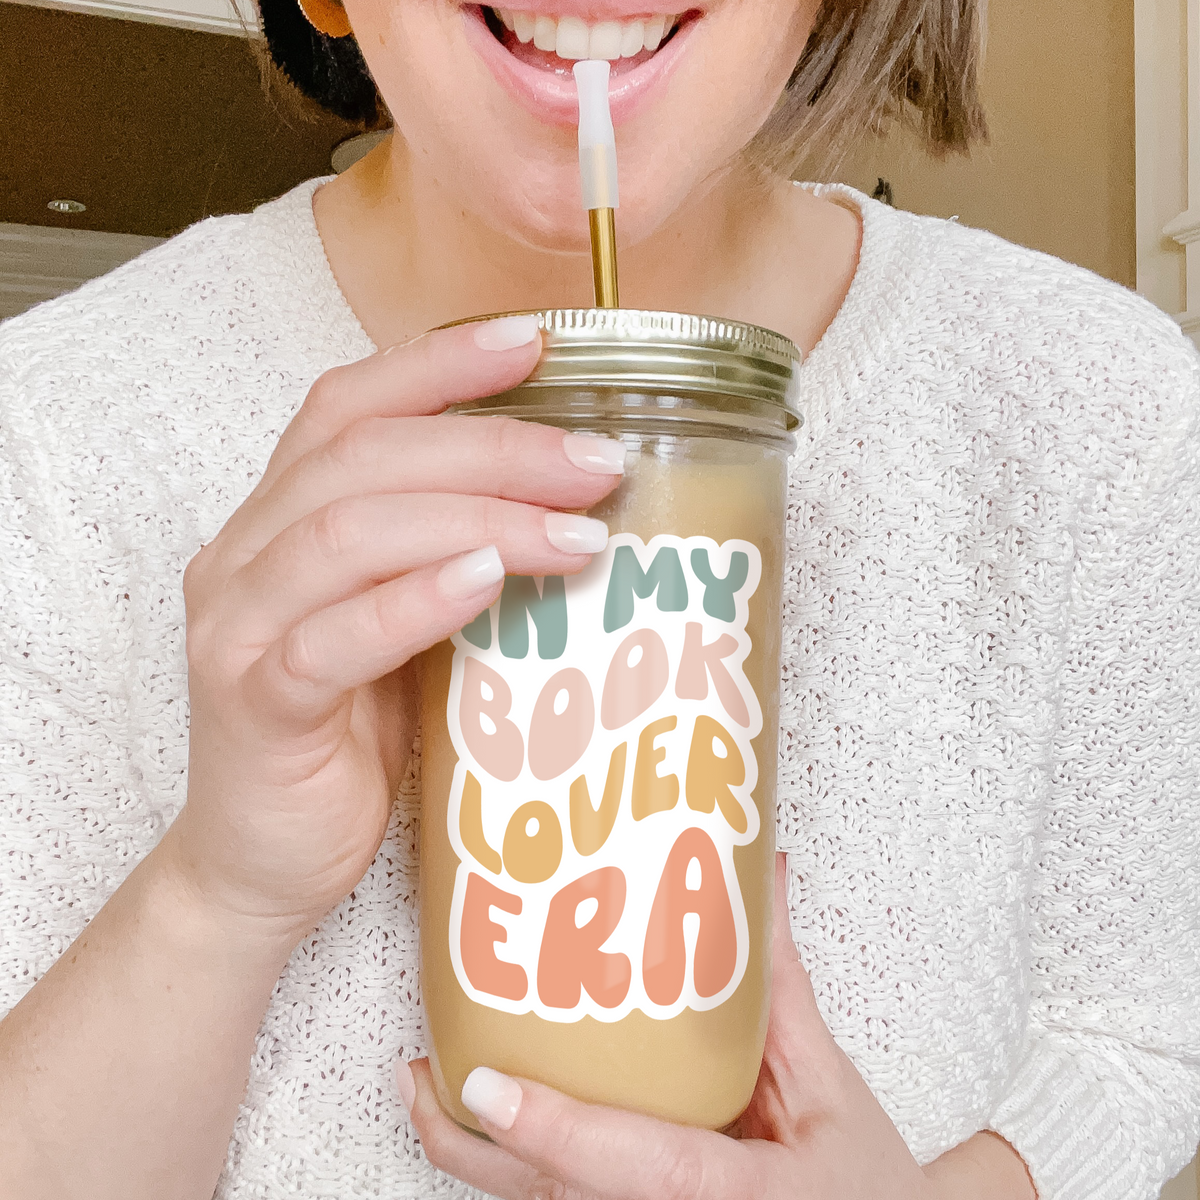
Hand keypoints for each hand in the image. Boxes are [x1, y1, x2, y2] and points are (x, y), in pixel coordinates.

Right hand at [160, 315, 625, 948]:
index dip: (437, 366)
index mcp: (281, 521)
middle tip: (596, 463)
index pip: (348, 407)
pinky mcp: (253, 707)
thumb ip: (452, 561)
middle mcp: (247, 556)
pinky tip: (485, 582)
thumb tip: (575, 506)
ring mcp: (240, 630)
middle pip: (364, 458)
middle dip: (492, 447)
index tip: (536, 342)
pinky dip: (413, 600)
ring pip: (348, 532)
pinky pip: (328, 640)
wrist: (264, 865)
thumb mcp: (407, 631)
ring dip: (475, 517)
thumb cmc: (350, 739)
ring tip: (575, 531)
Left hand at [399, 853, 1036, 1199]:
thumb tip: (759, 877)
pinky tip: (491, 1114)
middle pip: (549, 1198)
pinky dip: (515, 1164)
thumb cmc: (863, 1184)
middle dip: (470, 1146)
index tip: (484, 1085)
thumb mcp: (827, 1085)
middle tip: (416, 1071)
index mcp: (731, 1193)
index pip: (631, 1164)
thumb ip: (781, 989)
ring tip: (429, 1080)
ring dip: (476, 1154)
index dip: (552, 1128)